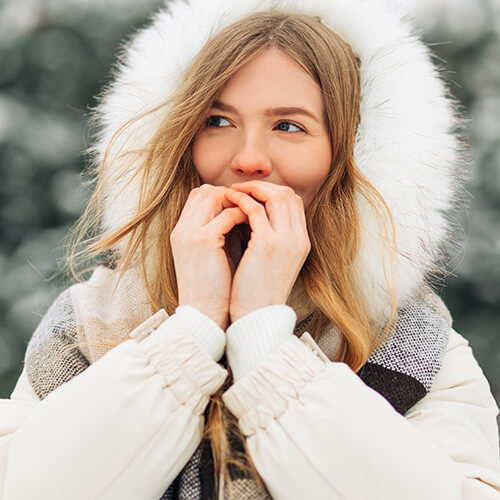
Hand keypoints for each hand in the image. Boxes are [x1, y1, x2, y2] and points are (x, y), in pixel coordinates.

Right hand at [170, 184, 246, 329]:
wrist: (204, 315)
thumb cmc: (215, 289)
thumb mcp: (214, 255)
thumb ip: (223, 233)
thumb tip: (246, 216)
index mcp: (183, 232)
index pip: (199, 196)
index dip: (222, 196)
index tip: (245, 205)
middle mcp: (182, 229)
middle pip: (204, 191)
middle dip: (231, 194)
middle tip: (253, 205)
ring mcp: (190, 233)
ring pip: (213, 195)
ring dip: (237, 201)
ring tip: (256, 212)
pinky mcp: (203, 241)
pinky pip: (226, 215)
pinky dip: (244, 215)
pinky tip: (257, 224)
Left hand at [224, 181, 310, 322]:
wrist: (256, 317)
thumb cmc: (257, 291)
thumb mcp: (272, 261)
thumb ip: (270, 238)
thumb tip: (254, 216)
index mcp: (301, 242)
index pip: (293, 202)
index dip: (272, 192)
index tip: (251, 193)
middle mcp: (298, 238)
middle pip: (287, 194)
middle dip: (262, 186)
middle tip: (239, 188)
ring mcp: (285, 241)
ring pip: (274, 195)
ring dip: (251, 189)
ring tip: (231, 192)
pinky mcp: (267, 245)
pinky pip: (255, 209)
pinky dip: (241, 201)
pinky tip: (228, 202)